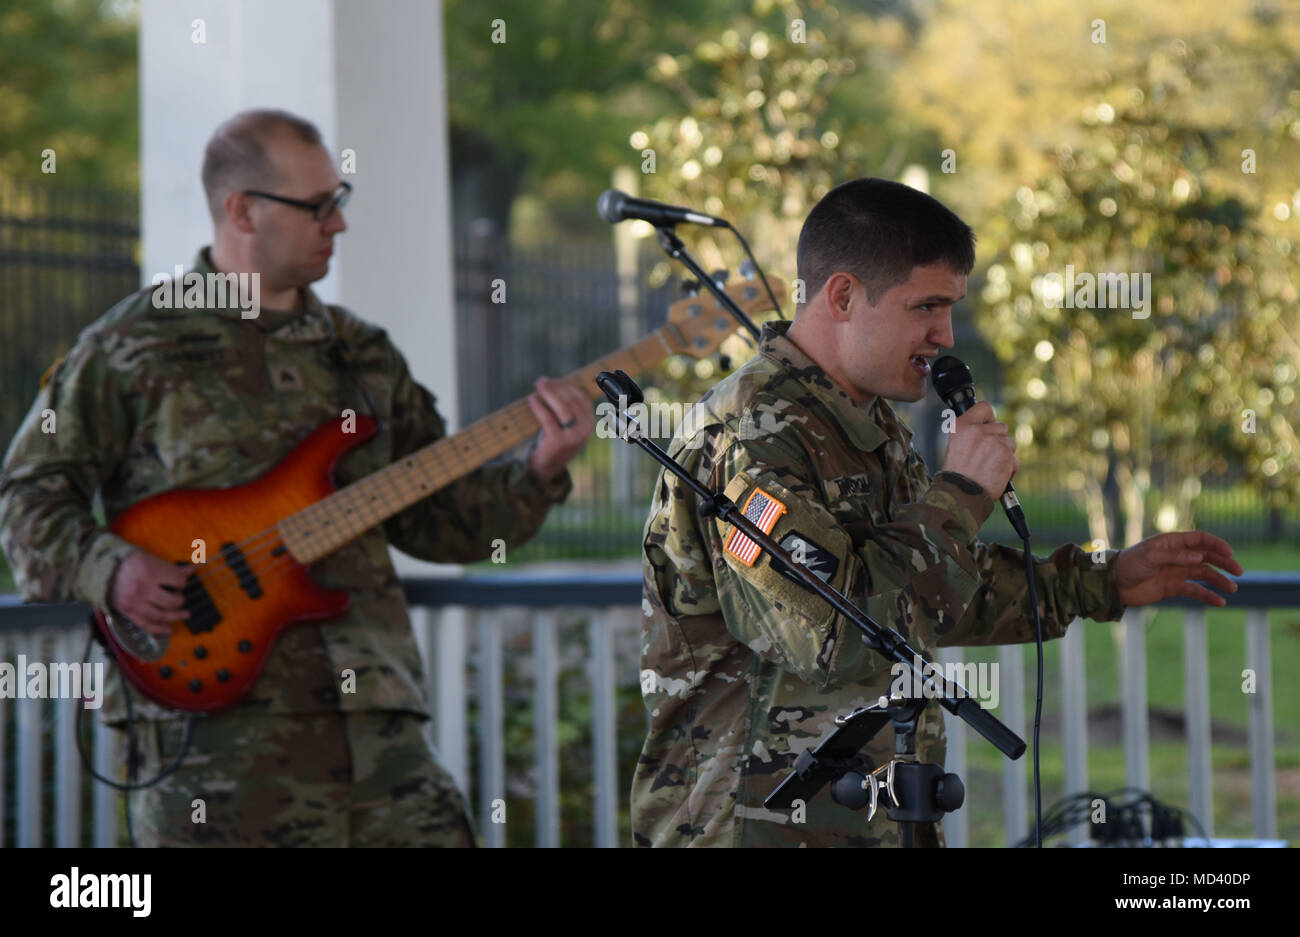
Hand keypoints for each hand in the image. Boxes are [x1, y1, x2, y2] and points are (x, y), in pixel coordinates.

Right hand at [108, 549, 190, 634]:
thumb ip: (170, 567)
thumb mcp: (149, 559)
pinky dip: (159, 629)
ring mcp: (134, 602)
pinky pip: (146, 624)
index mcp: (149, 571)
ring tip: (185, 614)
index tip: (181, 582)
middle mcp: (142, 588)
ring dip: (176, 616)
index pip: (177, 581)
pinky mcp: (127, 612)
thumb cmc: (128, 562)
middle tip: (180, 597)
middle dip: (180, 600)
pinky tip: (169, 629)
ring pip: (161, 615)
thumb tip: (190, 571)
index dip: (183, 582)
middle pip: (171, 601)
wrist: (101, 571)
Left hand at [526, 376, 594, 480]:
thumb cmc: (554, 440)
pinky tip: (532, 399)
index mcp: (589, 423)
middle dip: (556, 387)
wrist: (547, 467)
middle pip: (572, 401)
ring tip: (538, 386)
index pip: (582, 398)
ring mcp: (573, 437)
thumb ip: (566, 407)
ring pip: (563, 408)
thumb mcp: (566, 424)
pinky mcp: (559, 442)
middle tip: (541, 381)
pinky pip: (548, 419)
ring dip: (549, 393)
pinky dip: (539, 407)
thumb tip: (552, 383)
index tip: (553, 381)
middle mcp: (585, 430)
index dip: (567, 387)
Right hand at [940, 401, 1018, 497]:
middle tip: (985, 456)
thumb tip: (990, 426)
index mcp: (962, 425)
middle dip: (998, 441)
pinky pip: (1014, 460)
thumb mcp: (956, 445)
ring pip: (1010, 444)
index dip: (989, 418)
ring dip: (1004, 456)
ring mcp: (993, 442)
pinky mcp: (1006, 455)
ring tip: (989, 468)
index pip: (984, 407)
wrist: (960, 494)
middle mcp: (977, 430)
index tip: (987, 427)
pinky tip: (995, 476)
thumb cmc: (958, 473)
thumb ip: (971, 433)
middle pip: (1002, 427)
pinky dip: (1008, 470)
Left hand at [1115, 531, 1243, 607]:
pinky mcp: (1173, 587)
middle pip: (1206, 556)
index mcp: (1171, 542)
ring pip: (1204, 574)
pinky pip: (1195, 591)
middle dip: (1224, 562)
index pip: (1199, 539)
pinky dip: (1208, 596)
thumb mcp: (1149, 556)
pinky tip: (1220, 602)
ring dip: (1219, 580)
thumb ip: (1174, 556)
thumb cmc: (1128, 564)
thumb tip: (1199, 557)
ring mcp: (1176, 571)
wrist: (1112, 584)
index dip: (1216, 544)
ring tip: (1232, 588)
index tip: (1230, 553)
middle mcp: (1177, 556)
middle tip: (1238, 571)